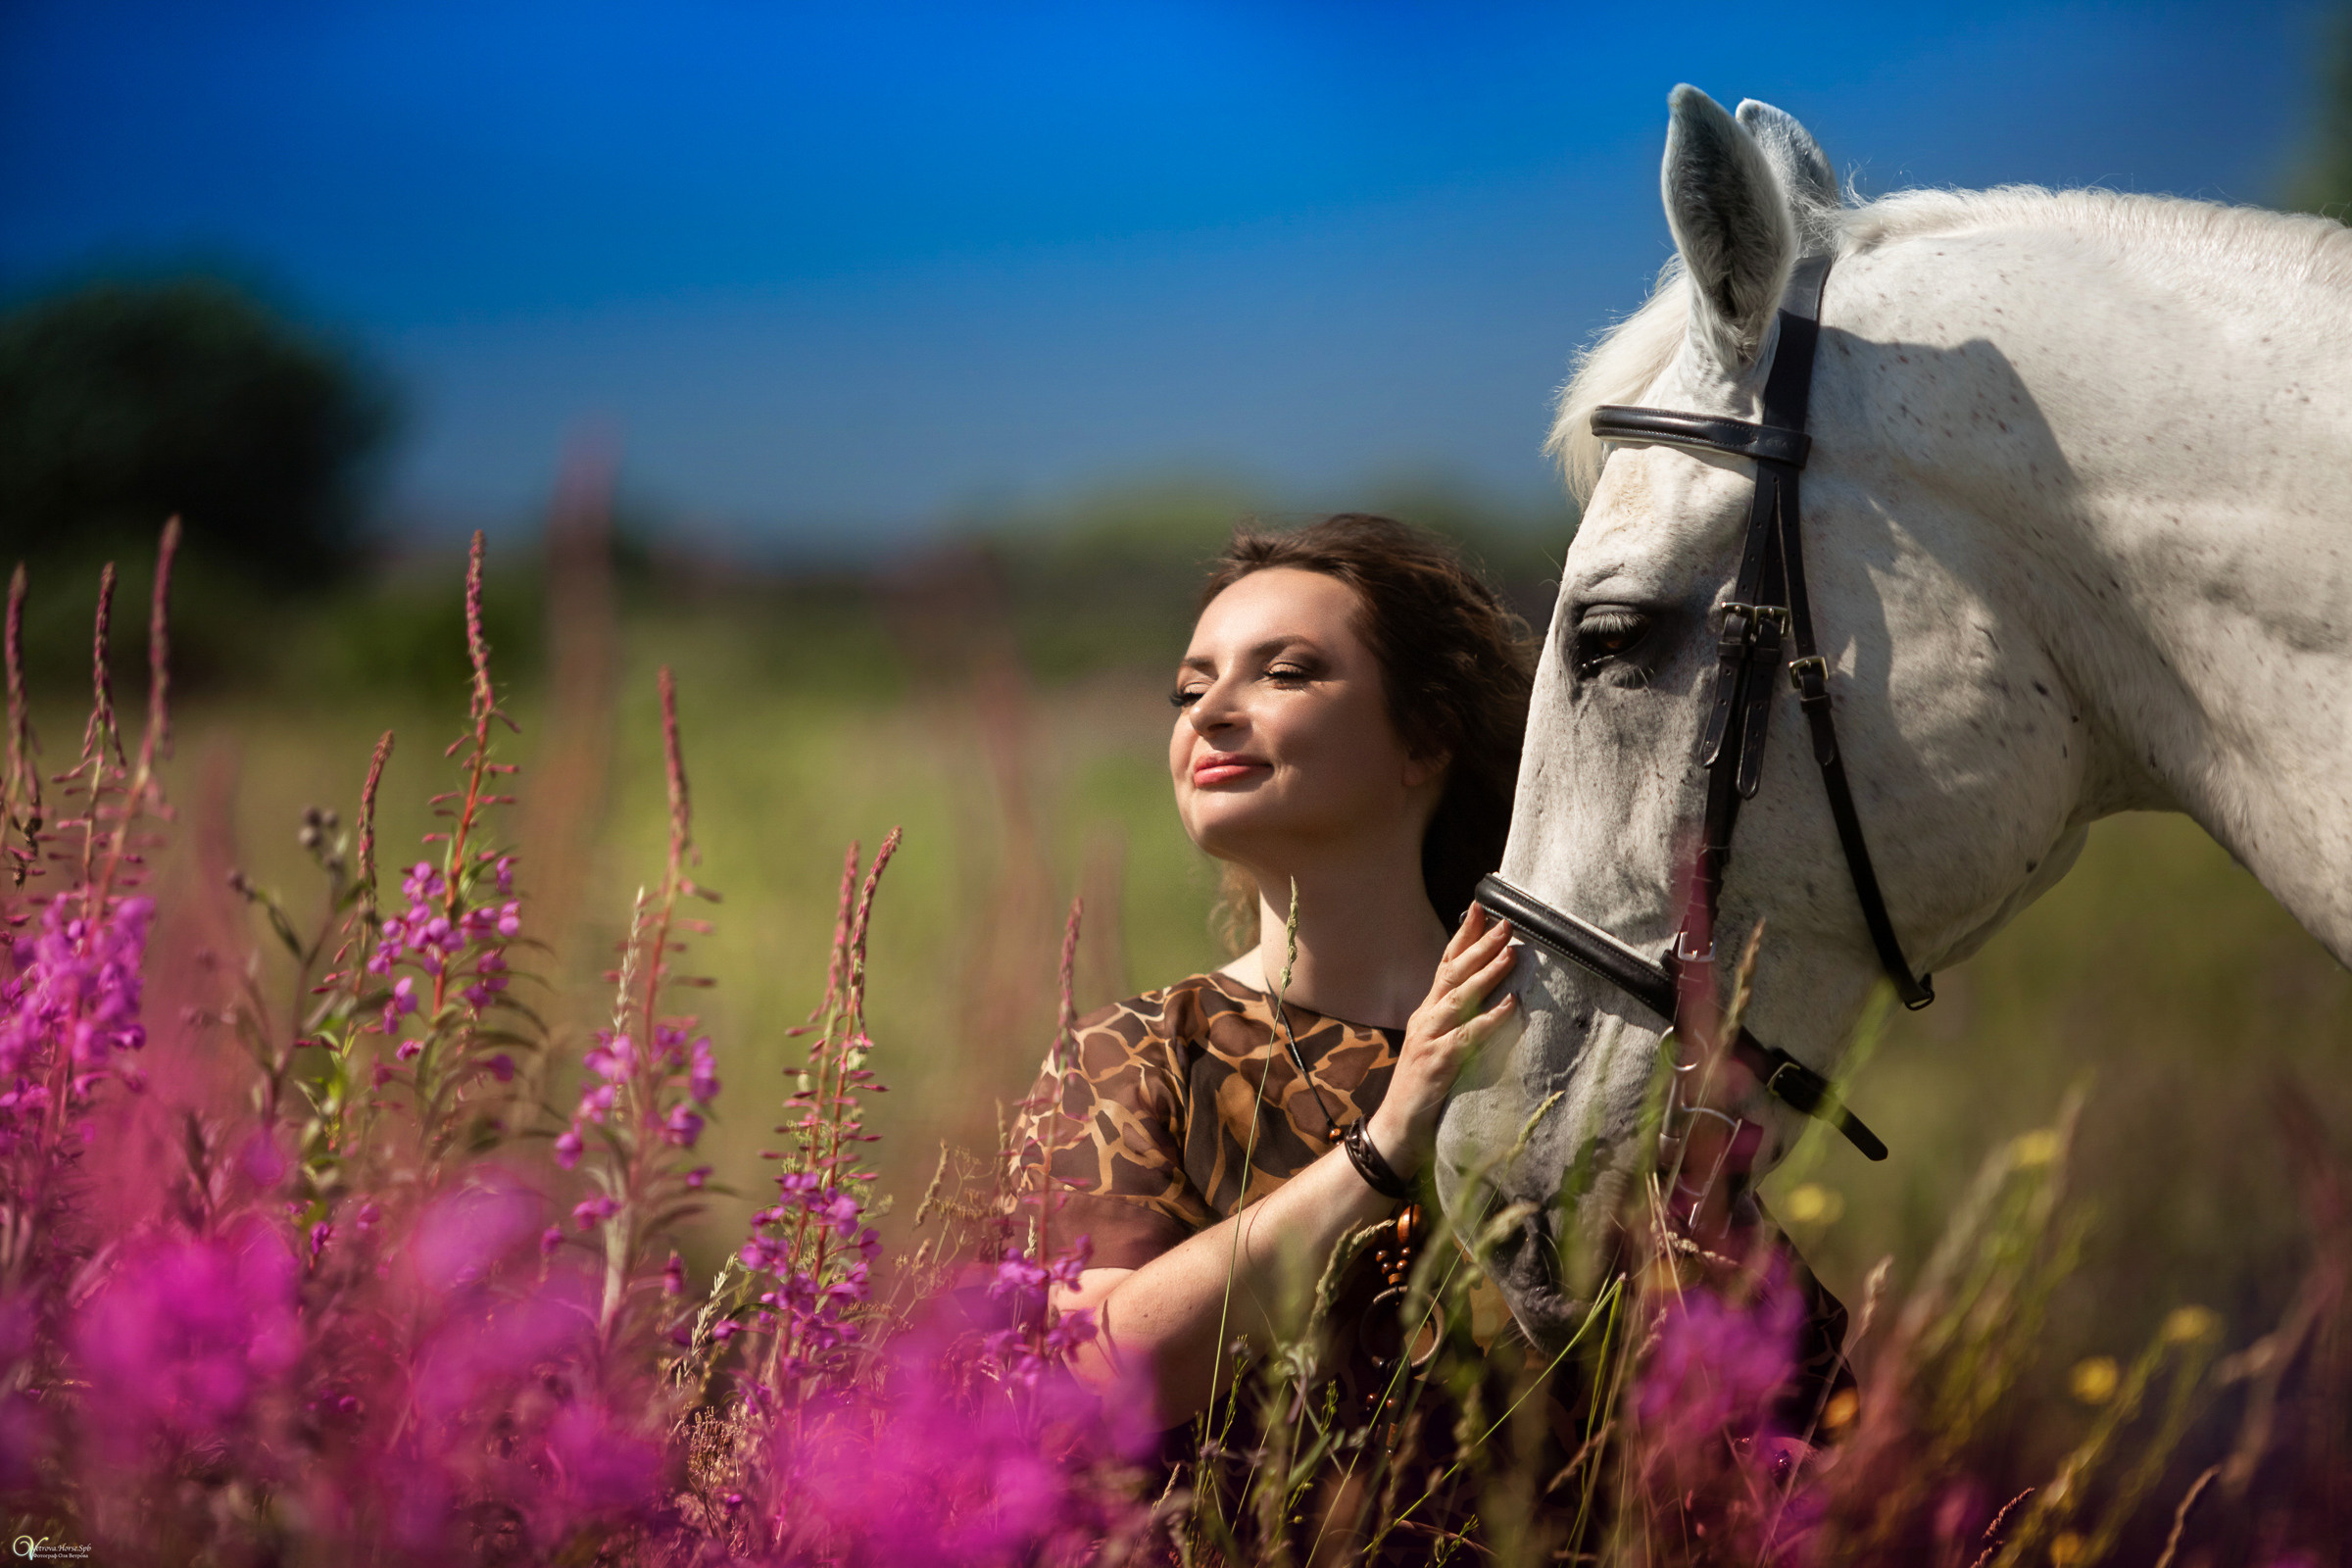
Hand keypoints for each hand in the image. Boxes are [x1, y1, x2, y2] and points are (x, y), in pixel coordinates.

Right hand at [1365, 903, 1517, 1179]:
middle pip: (1452, 973)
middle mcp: (1425, 1018)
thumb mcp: (1439, 1047)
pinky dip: (1490, 1020)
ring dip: (1486, 974)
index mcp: (1426, 1012)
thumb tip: (1492, 999)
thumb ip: (1458, 1022)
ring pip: (1459, 998)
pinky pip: (1468, 1037)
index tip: (1481, 908)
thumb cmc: (1424, 1090)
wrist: (1396, 1129)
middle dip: (1479, 945)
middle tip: (1506, 922)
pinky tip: (1511, 1006)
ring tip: (1511, 952)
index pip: (1445, 965)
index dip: (1463, 936)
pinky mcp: (1437, 1064)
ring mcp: (1428, 1040)